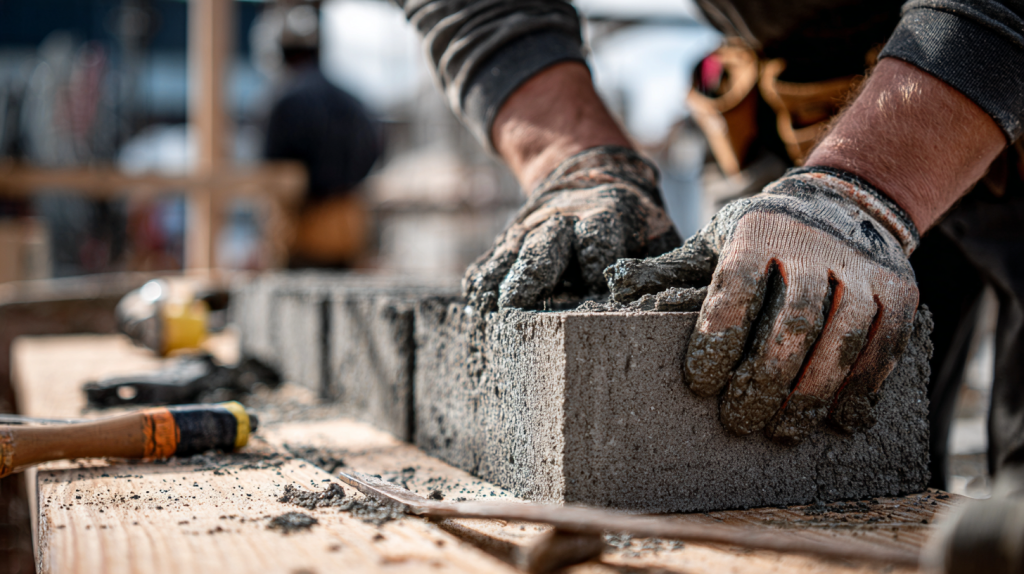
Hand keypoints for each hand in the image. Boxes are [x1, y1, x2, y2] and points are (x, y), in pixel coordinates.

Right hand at [464, 146, 678, 311]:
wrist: (589, 176)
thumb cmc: (635, 227)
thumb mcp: (658, 235)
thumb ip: (665, 270)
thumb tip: (689, 317)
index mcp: (606, 217)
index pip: (596, 242)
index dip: (594, 268)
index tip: (596, 296)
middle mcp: (563, 222)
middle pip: (543, 245)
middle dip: (532, 276)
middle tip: (520, 310)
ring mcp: (531, 232)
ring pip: (510, 256)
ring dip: (500, 285)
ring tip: (491, 316)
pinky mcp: (508, 244)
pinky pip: (488, 263)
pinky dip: (482, 285)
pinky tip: (478, 310)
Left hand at [607, 166, 919, 443]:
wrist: (848, 201)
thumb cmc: (765, 233)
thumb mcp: (717, 237)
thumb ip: (674, 268)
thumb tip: (616, 286)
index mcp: (758, 231)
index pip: (734, 289)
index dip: (716, 340)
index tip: (700, 385)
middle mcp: (813, 245)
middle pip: (790, 323)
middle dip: (763, 381)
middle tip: (738, 421)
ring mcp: (862, 268)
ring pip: (840, 340)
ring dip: (811, 394)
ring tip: (783, 431)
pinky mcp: (901, 290)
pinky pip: (885, 345)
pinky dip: (862, 387)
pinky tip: (838, 418)